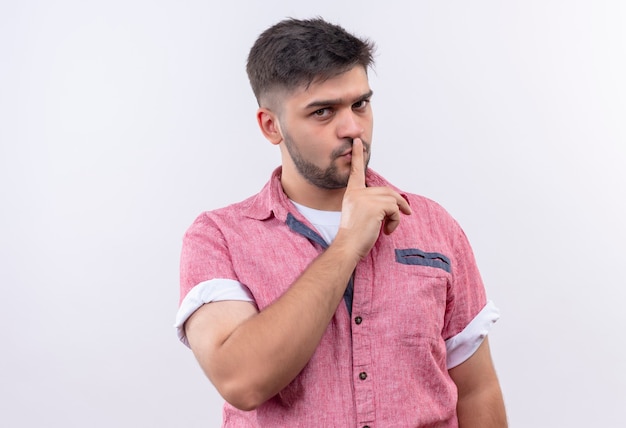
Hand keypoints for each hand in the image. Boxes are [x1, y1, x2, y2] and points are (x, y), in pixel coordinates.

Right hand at [337, 138, 411, 258]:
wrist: (347, 247)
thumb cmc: (354, 236)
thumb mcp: (360, 215)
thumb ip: (370, 204)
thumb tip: (392, 202)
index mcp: (352, 194)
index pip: (356, 172)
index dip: (358, 156)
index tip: (357, 141)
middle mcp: (357, 193)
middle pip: (387, 191)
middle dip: (399, 202)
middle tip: (407, 213)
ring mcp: (365, 199)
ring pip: (393, 200)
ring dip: (397, 215)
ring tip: (389, 227)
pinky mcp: (375, 207)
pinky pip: (395, 209)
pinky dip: (396, 220)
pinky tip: (387, 230)